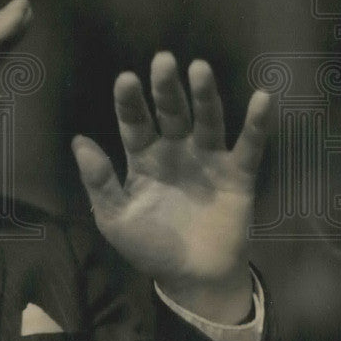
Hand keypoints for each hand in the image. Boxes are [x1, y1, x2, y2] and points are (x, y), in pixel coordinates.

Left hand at [71, 52, 273, 323]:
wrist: (193, 280)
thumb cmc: (150, 247)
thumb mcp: (115, 218)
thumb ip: (99, 181)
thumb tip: (78, 141)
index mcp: (143, 158)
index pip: (134, 123)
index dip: (129, 102)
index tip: (126, 79)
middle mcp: (175, 150)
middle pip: (170, 112)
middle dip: (166, 88)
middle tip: (163, 60)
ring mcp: (208, 159)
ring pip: (207, 120)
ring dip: (205, 95)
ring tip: (199, 68)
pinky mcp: (238, 175)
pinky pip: (249, 145)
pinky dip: (256, 123)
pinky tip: (262, 98)